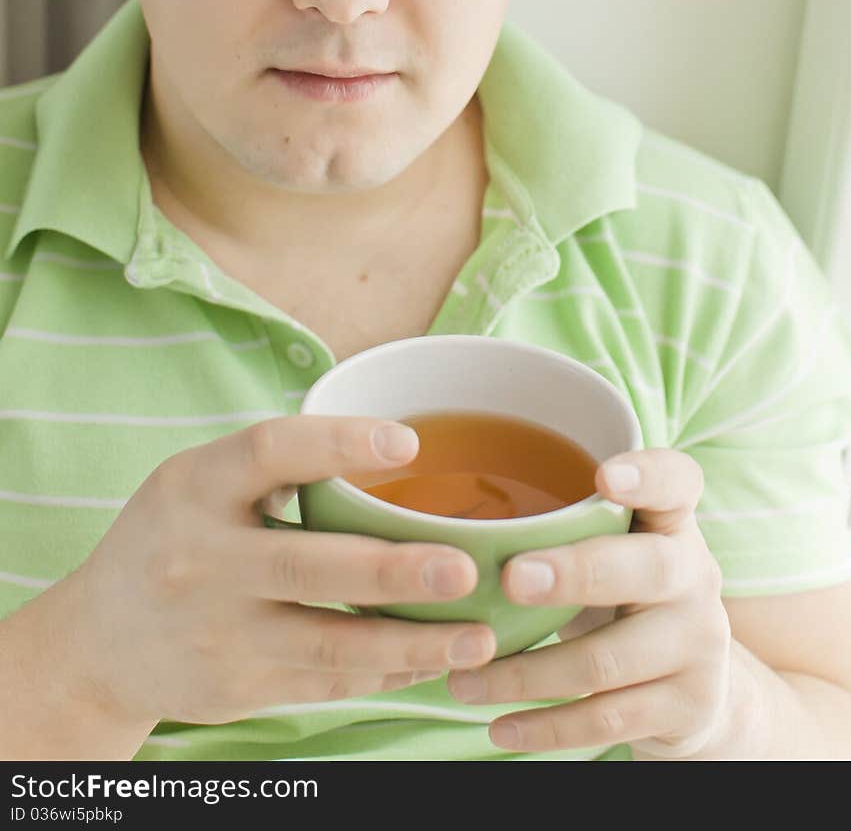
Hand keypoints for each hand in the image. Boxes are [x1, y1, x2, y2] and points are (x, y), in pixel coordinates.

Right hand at [62, 415, 495, 728]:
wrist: (97, 642)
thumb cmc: (174, 538)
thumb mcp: (197, 482)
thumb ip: (275, 465)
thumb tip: (395, 440)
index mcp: (195, 486)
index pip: (268, 451)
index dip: (339, 443)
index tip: (408, 442)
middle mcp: (201, 558)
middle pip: (307, 563)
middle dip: (392, 570)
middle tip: (465, 568)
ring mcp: (217, 631)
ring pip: (327, 642)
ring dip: (410, 644)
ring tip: (477, 638)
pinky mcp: (236, 686)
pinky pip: (324, 682)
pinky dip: (384, 673)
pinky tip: (432, 663)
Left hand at [446, 448, 731, 757]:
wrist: (698, 691)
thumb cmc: (625, 598)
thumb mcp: (614, 552)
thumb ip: (561, 528)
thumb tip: (439, 522)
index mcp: (672, 525)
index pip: (678, 481)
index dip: (648, 474)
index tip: (604, 474)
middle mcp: (694, 578)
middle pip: (647, 569)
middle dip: (577, 573)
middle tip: (511, 579)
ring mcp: (697, 645)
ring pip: (608, 660)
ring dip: (526, 673)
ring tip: (462, 679)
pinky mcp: (685, 707)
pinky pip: (607, 720)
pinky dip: (546, 728)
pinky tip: (499, 728)